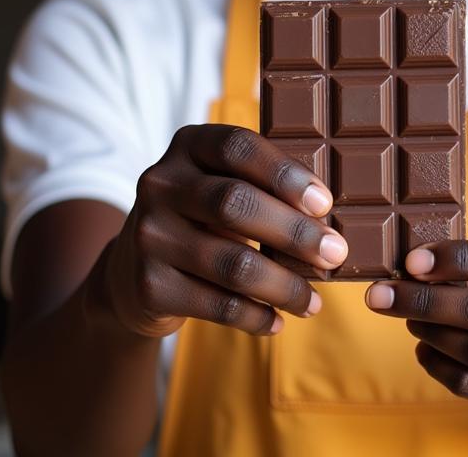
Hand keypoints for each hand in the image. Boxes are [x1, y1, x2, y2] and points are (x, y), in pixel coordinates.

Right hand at [98, 125, 348, 337]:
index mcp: (188, 146)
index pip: (238, 147)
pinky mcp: (149, 285)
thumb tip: (330, 218)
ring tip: (314, 301)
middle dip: (294, 232)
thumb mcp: (221, 183)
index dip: (284, 173)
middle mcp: (160, 183)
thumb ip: (264, 186)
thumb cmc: (203, 218)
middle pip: (234, 203)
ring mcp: (149, 235)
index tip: (326, 203)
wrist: (133, 271)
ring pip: (230, 262)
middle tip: (335, 255)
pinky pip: (215, 304)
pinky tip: (278, 321)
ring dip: (282, 285)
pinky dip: (254, 316)